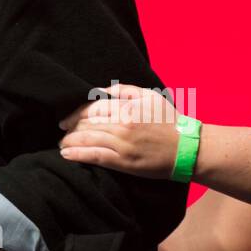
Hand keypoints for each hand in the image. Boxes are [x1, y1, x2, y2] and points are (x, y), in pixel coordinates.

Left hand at [58, 82, 180, 178]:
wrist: (188, 148)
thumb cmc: (170, 122)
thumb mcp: (150, 97)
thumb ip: (126, 90)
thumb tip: (103, 89)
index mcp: (127, 107)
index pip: (92, 108)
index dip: (75, 113)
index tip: (66, 119)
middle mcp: (122, 124)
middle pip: (86, 123)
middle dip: (70, 127)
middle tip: (61, 131)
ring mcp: (122, 143)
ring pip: (87, 139)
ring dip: (69, 141)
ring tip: (61, 143)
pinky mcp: (124, 161)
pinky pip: (95, 156)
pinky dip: (77, 154)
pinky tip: (66, 154)